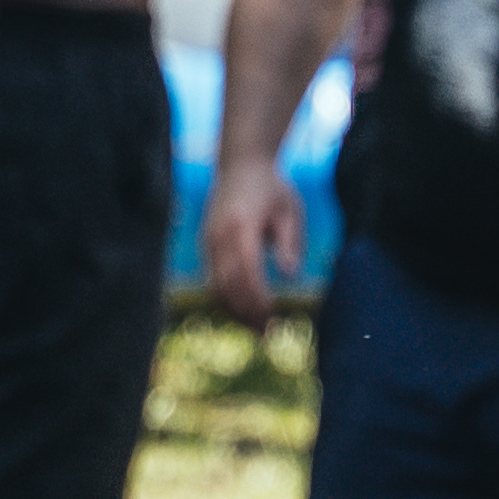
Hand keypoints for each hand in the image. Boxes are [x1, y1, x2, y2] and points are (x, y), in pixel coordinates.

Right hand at [201, 156, 303, 325]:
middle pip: (228, 284)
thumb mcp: (290, 210)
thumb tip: (290, 275)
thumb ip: (291, 242)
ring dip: (235, 312)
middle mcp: (219, 235)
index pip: (245, 270)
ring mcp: (209, 241)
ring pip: (216, 286)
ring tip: (257, 330)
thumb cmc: (271, 189)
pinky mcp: (206, 246)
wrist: (241, 164)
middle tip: (268, 334)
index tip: (273, 317)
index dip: (256, 298)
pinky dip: (226, 300)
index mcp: (241, 225)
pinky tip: (244, 313)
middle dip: (246, 312)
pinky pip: (212, 280)